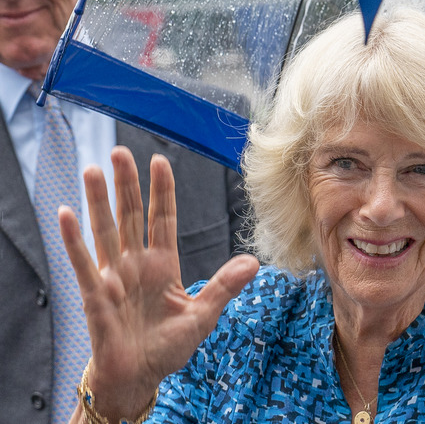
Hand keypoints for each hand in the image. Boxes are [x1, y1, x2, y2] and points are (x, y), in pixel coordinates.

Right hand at [59, 146, 258, 420]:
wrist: (140, 377)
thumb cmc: (167, 346)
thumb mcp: (203, 315)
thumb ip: (223, 286)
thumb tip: (253, 262)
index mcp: (163, 265)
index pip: (162, 220)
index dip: (161, 191)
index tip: (160, 161)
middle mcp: (136, 264)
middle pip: (131, 216)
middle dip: (127, 185)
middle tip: (120, 152)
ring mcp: (114, 277)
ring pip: (105, 231)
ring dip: (98, 201)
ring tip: (93, 170)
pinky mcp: (96, 296)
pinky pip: (83, 264)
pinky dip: (73, 240)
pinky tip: (67, 214)